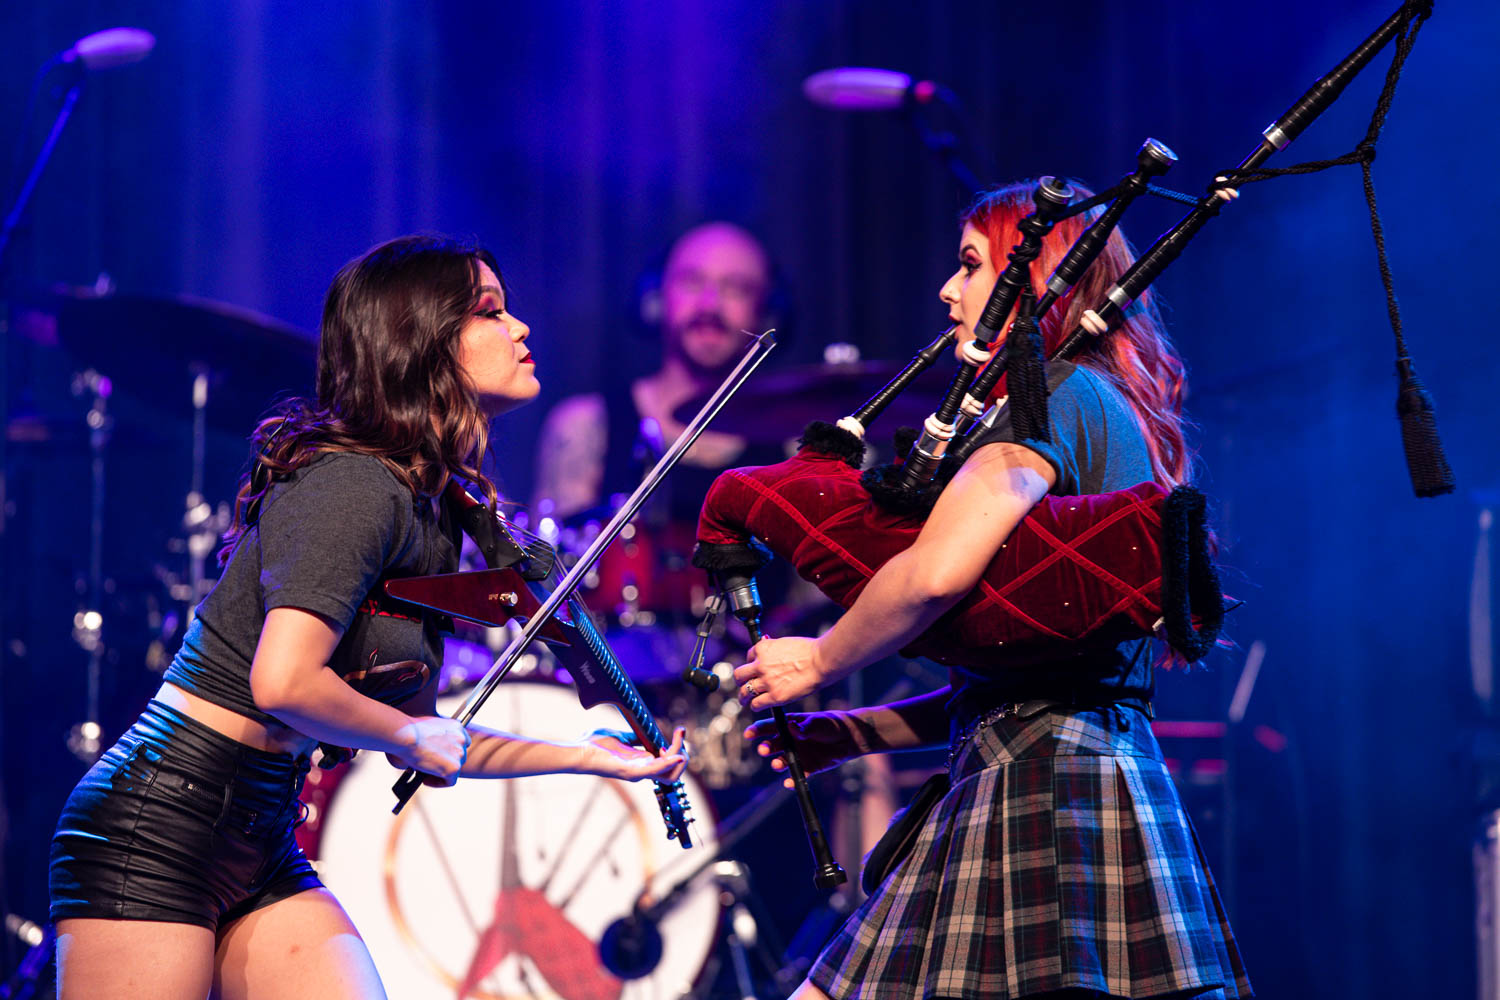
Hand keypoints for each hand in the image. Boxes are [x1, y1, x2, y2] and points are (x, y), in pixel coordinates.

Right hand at [388, 716, 470, 786]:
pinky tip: (425, 780)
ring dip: (440, 773)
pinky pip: (449, 782)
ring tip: (425, 773)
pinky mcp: (454, 768)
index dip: (449, 751)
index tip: (437, 755)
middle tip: (429, 766)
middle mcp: (461, 739)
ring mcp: (459, 754)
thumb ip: (435, 735)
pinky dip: (437, 783)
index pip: (460, 742)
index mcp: (456, 727)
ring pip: (454, 769)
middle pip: (458, 756)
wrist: (406, 734)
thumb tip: (429, 748)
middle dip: (444, 762)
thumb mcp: (427, 726)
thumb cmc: (409, 730)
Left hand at [582, 726, 688, 781]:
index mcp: (640, 762)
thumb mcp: (620, 736)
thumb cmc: (594, 744)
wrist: (579, 750)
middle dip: (683, 753)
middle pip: (673, 770)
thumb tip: (646, 730)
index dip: (678, 748)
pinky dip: (669, 763)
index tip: (679, 731)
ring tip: (679, 740)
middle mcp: (642, 770)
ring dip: (679, 756)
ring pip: (670, 774)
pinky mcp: (631, 772)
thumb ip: (634, 736)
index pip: (668, 761)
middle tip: (681, 734)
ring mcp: (638, 773)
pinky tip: (677, 755)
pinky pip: (656, 771)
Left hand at [733, 635, 836, 710]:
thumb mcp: (786, 643)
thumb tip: (767, 645)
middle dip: (741, 680)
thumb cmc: (810, 651)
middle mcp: (761, 664)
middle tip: (743, 684)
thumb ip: (774, 647)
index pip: (749, 656)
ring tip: (744, 699)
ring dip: (743, 696)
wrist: (821, 661)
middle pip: (740, 675)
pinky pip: (756, 703)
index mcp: (763, 648)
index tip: (755, 668)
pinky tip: (756, 706)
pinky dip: (754, 706)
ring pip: (745, 691)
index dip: (752, 663)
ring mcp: (767, 681)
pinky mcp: (775, 696)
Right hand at [745, 710, 869, 788]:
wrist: (849, 738)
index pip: (770, 727)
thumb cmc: (831, 724)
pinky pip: (798, 776)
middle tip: (763, 750)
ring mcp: (799, 755)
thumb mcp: (817, 722)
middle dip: (766, 748)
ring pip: (783, 761)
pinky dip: (792, 781)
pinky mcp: (808, 768)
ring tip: (777, 765)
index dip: (758, 730)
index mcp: (790, 726)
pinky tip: (788, 783)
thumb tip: (792, 726)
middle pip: (773, 745)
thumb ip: (804, 727)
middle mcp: (791, 741)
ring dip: (778, 763)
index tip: (749, 734)